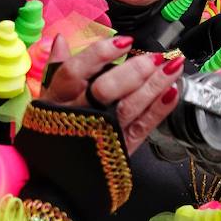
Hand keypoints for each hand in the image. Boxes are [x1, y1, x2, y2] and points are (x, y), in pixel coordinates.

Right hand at [40, 35, 183, 153]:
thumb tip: (60, 40)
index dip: (100, 54)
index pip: (75, 71)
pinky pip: (143, 127)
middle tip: (154, 58)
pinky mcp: (122, 148)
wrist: (56, 180)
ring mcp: (103, 133)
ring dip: (154, 86)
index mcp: (58, 97)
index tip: (124, 41)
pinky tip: (172, 92)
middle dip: (133, 72)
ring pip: (129, 107)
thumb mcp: (47, 99)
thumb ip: (57, 68)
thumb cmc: (54, 130)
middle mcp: (80, 114)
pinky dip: (159, 109)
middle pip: (105, 90)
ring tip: (173, 67)